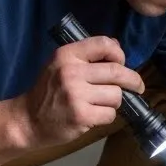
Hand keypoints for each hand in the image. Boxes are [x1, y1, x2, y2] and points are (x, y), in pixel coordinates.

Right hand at [17, 36, 145, 147]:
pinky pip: (110, 114)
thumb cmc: (48, 92)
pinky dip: (107, 117)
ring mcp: (76, 94)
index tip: (123, 63)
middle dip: (133, 80)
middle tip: (137, 86)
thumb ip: (86, 56)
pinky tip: (94, 116)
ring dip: (114, 102)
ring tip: (101, 104)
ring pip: (116, 95)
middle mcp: (71, 72)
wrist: (27, 120)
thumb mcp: (60, 65)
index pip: (104, 44)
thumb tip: (117, 48)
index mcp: (67, 55)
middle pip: (117, 72)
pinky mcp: (81, 115)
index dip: (120, 54)